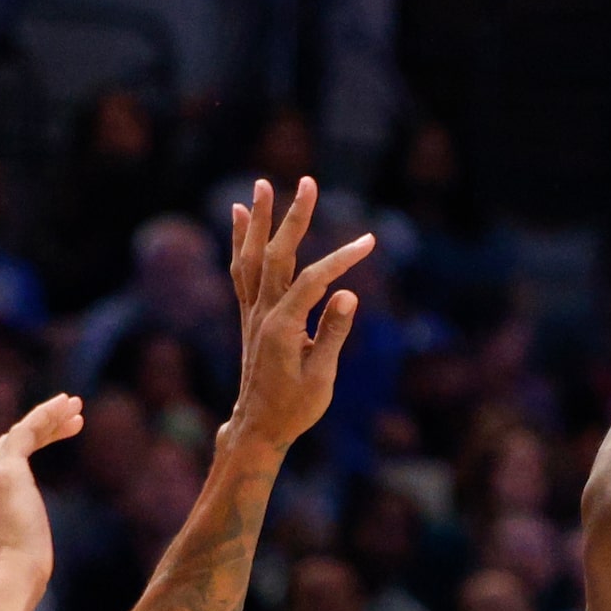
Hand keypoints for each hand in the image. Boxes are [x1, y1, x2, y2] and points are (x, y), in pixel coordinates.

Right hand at [0, 393, 81, 591]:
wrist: (10, 579)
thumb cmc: (21, 578)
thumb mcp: (20, 554)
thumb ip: (19, 540)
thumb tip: (29, 553)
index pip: (1, 467)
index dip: (30, 451)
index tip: (55, 442)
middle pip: (10, 445)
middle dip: (42, 430)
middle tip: (72, 420)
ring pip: (19, 433)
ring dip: (48, 417)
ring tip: (76, 407)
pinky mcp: (7, 471)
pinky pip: (27, 430)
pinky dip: (46, 414)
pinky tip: (66, 405)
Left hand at [226, 176, 374, 451]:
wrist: (258, 428)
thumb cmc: (294, 408)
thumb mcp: (320, 378)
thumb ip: (333, 333)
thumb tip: (348, 293)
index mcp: (282, 328)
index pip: (314, 280)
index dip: (342, 258)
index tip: (369, 241)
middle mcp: (262, 314)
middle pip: (278, 255)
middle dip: (294, 217)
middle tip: (308, 182)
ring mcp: (252, 313)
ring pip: (252, 257)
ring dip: (259, 219)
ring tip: (262, 184)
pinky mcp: (250, 316)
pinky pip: (241, 271)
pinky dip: (240, 241)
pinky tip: (241, 215)